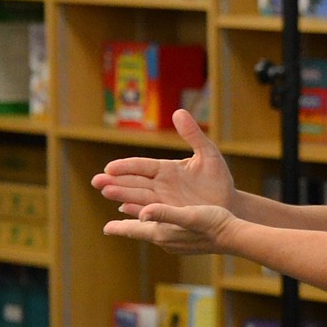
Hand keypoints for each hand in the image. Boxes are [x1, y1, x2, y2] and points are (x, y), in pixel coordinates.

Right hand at [92, 109, 234, 217]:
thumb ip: (193, 135)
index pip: (141, 166)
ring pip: (138, 196)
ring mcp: (162, 200)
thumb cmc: (218, 179)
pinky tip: (124, 210)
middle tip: (97, 182)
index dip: (126, 167)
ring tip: (106, 192)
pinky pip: (149, 212)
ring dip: (122, 195)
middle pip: (134, 182)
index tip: (110, 167)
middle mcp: (160, 184)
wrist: (228, 204)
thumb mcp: (208, 154)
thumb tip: (178, 112)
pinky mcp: (168, 214)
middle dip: (115, 182)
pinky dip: (137, 211)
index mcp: (166, 169)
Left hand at [103, 201, 235, 254]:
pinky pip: (163, 233)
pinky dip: (154, 227)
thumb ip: (164, 213)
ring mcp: (176, 243)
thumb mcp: (187, 215)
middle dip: (124, 227)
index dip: (118, 228)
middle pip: (139, 233)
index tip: (105, 228)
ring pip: (151, 233)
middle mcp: (166, 241)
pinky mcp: (186, 242)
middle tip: (109, 226)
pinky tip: (158, 225)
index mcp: (162, 234)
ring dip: (139, 227)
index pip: (134, 231)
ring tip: (130, 223)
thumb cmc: (211, 223)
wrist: (233, 236)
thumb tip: (142, 214)